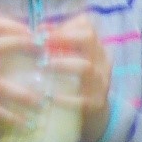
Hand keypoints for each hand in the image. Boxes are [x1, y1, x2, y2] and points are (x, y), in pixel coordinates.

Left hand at [46, 15, 113, 141]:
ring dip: (62, 64)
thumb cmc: (76, 82)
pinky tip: (50, 98)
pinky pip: (83, 99)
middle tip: (41, 45)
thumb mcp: (73, 60)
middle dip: (62, 38)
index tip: (41, 32)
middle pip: (89, 39)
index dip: (63, 26)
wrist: (95, 115)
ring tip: (43, 66)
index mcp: (96, 48)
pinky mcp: (96, 104)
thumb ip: (58, 45)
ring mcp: (101, 83)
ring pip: (86, 67)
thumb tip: (38, 30)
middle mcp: (102, 62)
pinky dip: (65, 98)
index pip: (86, 27)